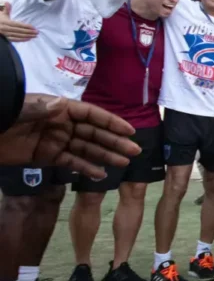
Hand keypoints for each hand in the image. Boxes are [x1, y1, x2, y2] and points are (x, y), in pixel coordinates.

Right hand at [0, 8, 37, 41]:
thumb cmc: (0, 19)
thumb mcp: (2, 14)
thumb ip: (7, 9)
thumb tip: (8, 2)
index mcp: (5, 22)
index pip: (17, 24)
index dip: (26, 26)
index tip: (33, 27)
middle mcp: (5, 28)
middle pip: (19, 31)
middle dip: (29, 32)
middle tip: (37, 32)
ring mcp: (5, 34)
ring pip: (17, 36)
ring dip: (27, 36)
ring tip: (34, 36)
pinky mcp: (5, 38)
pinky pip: (14, 40)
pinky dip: (21, 40)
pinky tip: (28, 39)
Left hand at [0, 95, 140, 178]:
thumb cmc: (4, 115)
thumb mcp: (21, 109)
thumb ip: (42, 109)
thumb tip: (62, 105)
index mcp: (60, 109)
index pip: (91, 115)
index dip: (111, 122)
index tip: (130, 131)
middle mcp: (62, 124)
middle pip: (93, 133)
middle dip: (114, 142)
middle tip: (134, 151)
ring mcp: (56, 140)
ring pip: (86, 149)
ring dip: (105, 155)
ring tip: (123, 163)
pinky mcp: (47, 156)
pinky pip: (71, 162)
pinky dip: (85, 168)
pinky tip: (100, 175)